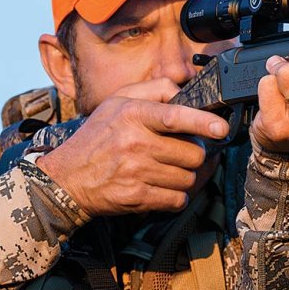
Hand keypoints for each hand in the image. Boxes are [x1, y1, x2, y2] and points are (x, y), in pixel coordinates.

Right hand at [35, 78, 228, 216]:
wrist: (67, 178)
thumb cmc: (97, 137)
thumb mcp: (117, 102)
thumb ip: (153, 90)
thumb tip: (185, 90)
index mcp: (132, 114)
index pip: (174, 116)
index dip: (203, 122)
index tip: (221, 129)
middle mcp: (135, 142)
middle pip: (192, 153)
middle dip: (193, 154)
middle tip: (179, 152)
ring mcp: (136, 172)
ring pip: (188, 178)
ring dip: (184, 176)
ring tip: (167, 170)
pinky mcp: (137, 197)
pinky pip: (176, 200)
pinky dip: (175, 197)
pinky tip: (162, 188)